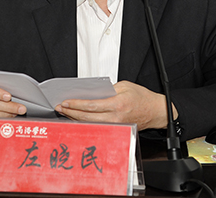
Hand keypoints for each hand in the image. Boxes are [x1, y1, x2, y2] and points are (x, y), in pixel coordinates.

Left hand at [54, 80, 176, 130]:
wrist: (156, 110)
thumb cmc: (142, 97)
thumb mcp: (124, 86)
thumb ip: (107, 89)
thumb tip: (91, 93)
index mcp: (117, 103)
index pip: (91, 105)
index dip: (76, 105)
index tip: (66, 102)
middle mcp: (116, 117)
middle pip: (88, 117)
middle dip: (71, 112)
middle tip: (60, 108)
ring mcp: (116, 125)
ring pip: (91, 124)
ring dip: (76, 119)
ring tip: (65, 113)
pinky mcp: (116, 129)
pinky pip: (98, 127)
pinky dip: (86, 123)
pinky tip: (78, 119)